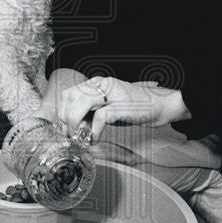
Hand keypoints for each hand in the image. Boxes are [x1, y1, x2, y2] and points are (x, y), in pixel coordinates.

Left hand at [57, 76, 188, 143]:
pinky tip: (95, 140)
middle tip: (68, 134)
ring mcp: (112, 94)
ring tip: (79, 137)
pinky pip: (100, 118)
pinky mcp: (121, 106)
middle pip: (71, 97)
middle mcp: (103, 84)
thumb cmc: (134, 107)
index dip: (61, 111)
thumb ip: (92, 111)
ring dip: (75, 124)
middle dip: (64, 118)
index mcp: (98, 82)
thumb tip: (74, 126)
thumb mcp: (109, 105)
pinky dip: (94, 132)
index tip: (62, 126)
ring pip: (81, 104)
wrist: (161, 105)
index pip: (68, 92)